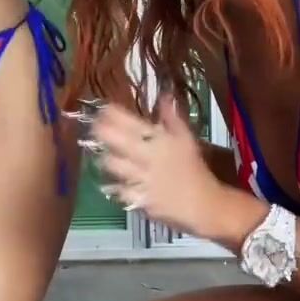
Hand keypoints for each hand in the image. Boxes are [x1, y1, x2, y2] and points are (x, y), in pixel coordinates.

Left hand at [92, 96, 223, 237]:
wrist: (204, 205)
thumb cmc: (194, 169)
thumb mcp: (187, 139)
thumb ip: (172, 118)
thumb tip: (164, 95)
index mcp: (159, 140)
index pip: (129, 121)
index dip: (111, 113)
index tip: (103, 109)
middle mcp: (147, 157)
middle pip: (114, 140)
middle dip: (100, 131)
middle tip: (95, 128)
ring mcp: (141, 179)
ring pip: (112, 164)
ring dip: (105, 157)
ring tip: (104, 154)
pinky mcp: (138, 200)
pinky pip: (118, 189)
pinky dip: (114, 184)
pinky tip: (113, 180)